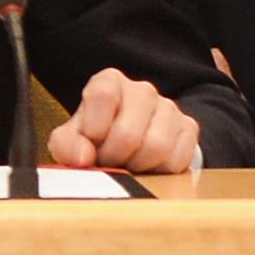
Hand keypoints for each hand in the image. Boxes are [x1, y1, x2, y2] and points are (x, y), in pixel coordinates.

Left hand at [41, 66, 200, 176]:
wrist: (128, 148)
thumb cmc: (95, 141)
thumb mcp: (71, 141)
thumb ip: (67, 145)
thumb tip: (83, 157)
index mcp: (109, 81)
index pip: (103, 95)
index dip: (94, 127)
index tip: (91, 142)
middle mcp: (141, 90)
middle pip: (128, 133)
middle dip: (114, 157)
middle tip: (108, 161)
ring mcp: (168, 108)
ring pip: (157, 146)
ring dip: (138, 166)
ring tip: (128, 164)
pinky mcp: (188, 129)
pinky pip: (178, 159)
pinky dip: (160, 172)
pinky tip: (148, 166)